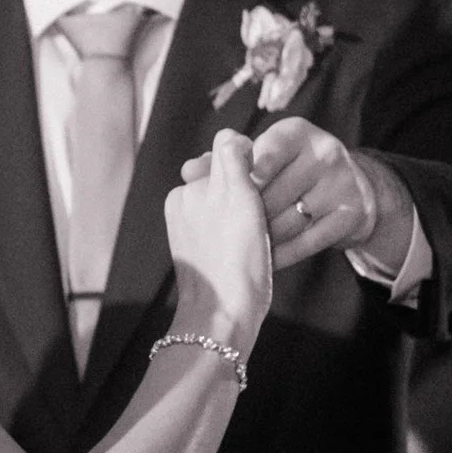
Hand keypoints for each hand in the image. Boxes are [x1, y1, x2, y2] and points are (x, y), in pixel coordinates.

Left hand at [165, 127, 274, 349]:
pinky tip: (260, 255)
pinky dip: (252, 242)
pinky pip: (236, 237)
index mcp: (187, 193)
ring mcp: (195, 236)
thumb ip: (230, 158)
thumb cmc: (234, 259)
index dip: (254, 170)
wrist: (224, 317)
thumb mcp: (235, 196)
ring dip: (257, 221)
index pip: (230, 157)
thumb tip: (230, 136)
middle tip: (264, 223)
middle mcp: (187, 210)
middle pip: (234, 184)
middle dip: (254, 197)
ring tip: (262, 243)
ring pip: (238, 211)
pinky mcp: (208, 259)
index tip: (262, 191)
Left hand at [245, 114, 414, 276]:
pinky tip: (267, 261)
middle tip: (232, 235)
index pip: (265, 153)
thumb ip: (234, 162)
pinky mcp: (351, 213)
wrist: (350, 188)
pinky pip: (308, 241)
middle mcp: (324, 152)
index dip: (244, 178)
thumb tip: (191, 170)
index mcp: (297, 132)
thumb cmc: (293, 171)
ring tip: (247, 249)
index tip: (231, 197)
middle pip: (274, 193)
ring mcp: (341, 182)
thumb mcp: (270, 155)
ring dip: (265, 239)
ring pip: (290, 220)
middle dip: (250, 216)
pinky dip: (284, 254)